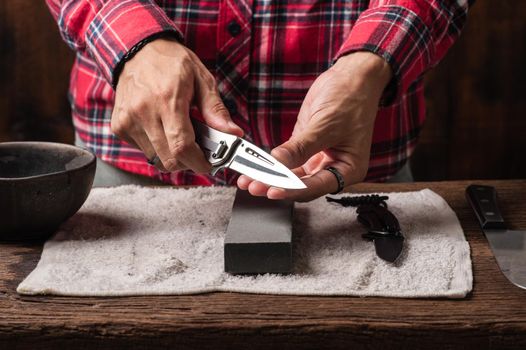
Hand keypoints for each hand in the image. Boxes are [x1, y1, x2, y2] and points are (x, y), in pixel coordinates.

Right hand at [111, 38, 242, 172]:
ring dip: (172, 155)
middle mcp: (143, 112)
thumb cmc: (171, 62)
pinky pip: (143, 151)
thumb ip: (216, 110)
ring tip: (179, 134)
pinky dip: (157, 148)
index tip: (208, 164)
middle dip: (188, 162)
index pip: (182, 146)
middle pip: (168, 159)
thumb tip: (233, 133)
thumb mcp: (201, 79)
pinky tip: (162, 129)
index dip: (198, 162)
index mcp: (167, 99)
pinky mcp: (120, 127)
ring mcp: (128, 121)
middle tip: (198, 151)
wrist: (137, 50)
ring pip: (156, 158)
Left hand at [237, 52, 391, 200]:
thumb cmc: (350, 99)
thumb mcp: (325, 125)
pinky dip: (272, 165)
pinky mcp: (305, 148)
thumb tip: (278, 163)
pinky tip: (257, 168)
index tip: (273, 190)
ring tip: (249, 181)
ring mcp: (318, 159)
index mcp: (349, 169)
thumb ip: (300, 147)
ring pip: (291, 176)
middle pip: (302, 185)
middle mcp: (334, 169)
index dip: (293, 190)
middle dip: (277, 186)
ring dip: (270, 178)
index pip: (317, 187)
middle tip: (255, 186)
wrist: (350, 77)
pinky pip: (287, 162)